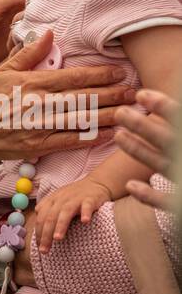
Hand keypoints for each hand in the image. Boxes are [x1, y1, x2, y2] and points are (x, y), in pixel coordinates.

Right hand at [0, 29, 136, 163]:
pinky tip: (108, 133)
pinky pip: (69, 141)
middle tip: (132, 91)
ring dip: (107, 115)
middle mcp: (37, 104)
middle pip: (82, 98)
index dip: (98, 74)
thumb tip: (48, 33)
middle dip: (111, 94)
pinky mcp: (36, 146)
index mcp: (31, 82)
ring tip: (128, 111)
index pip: (72, 77)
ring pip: (80, 120)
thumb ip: (29, 53)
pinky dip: (91, 137)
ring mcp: (38, 127)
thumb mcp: (3, 70)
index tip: (117, 71)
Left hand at [33, 177, 112, 251]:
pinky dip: (86, 212)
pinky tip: (85, 222)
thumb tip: (38, 228)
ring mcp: (76, 198)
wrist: (96, 183)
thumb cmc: (75, 196)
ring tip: (57, 238)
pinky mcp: (90, 199)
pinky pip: (87, 205)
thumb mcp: (58, 201)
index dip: (39, 233)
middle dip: (46, 234)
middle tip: (45, 250)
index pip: (41, 217)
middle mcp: (61, 199)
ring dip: (60, 225)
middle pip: (50, 217)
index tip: (39, 247)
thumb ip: (48, 211)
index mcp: (52, 200)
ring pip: (65, 212)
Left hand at [114, 90, 178, 212]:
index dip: (162, 105)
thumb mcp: (181, 133)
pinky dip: (150, 196)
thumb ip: (175, 119)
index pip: (179, 116)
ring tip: (118, 135)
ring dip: (139, 151)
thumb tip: (174, 91)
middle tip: (119, 112)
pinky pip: (167, 202)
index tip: (140, 93)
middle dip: (143, 126)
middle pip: (167, 140)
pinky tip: (131, 186)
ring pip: (162, 165)